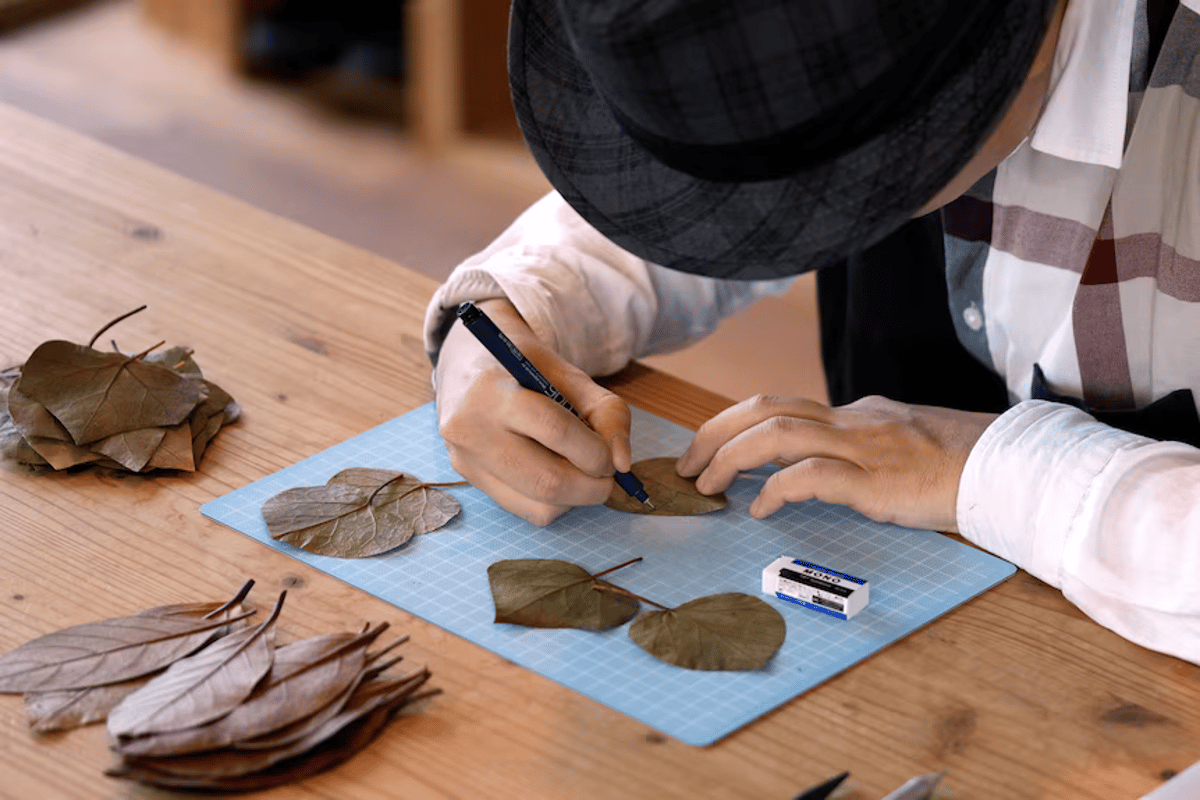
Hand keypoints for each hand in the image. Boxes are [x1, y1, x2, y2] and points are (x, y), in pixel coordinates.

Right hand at [434, 299, 631, 525]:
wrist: (468, 362)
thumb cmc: (525, 367)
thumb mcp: (570, 375)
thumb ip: (607, 413)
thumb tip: (622, 464)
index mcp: (493, 390)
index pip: (555, 431)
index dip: (594, 452)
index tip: (611, 459)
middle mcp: (469, 428)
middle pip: (546, 481)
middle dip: (592, 487)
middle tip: (607, 477)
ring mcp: (465, 458)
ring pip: (538, 505)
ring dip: (575, 499)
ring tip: (581, 474)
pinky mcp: (467, 477)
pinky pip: (524, 510)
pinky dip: (554, 503)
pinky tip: (556, 477)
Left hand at [675, 395, 997, 531]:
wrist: (1010, 469)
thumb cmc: (958, 464)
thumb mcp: (898, 443)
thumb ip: (857, 446)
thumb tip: (815, 466)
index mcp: (853, 414)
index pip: (778, 407)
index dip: (732, 425)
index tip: (704, 449)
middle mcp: (851, 421)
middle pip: (763, 409)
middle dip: (713, 432)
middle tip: (685, 464)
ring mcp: (862, 447)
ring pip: (776, 433)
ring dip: (730, 457)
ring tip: (705, 485)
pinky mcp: (876, 479)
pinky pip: (811, 475)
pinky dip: (776, 489)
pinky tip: (760, 509)